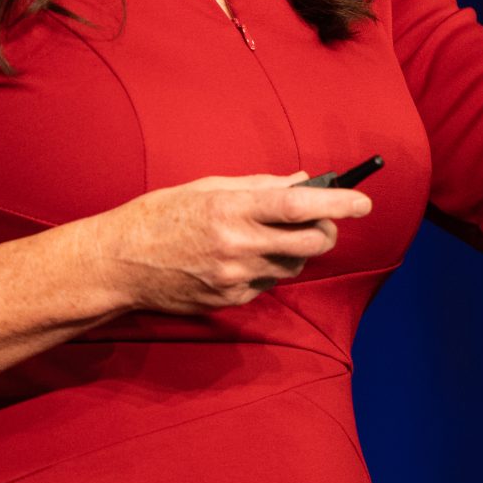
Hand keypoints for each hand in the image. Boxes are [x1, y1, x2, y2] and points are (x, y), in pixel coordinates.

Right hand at [95, 171, 374, 313]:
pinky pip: (265, 284)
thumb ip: (257, 185)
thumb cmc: (159, 217)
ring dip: (292, 252)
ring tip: (262, 238)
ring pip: (292, 266)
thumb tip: (301, 182)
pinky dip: (262, 269)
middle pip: (311, 244)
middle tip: (320, 222)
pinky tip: (233, 260)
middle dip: (326, 232)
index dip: (338, 204)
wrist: (119, 264)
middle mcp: (238, 245)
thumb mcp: (205, 188)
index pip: (300, 206)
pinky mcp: (231, 301)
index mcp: (232, 208)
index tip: (362, 202)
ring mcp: (236, 277)